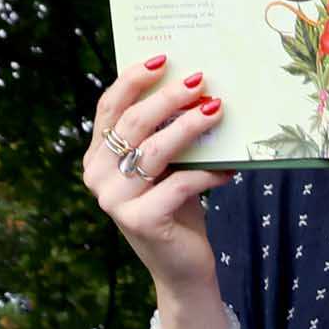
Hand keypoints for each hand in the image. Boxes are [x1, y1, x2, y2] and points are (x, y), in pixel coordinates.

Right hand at [82, 55, 228, 307]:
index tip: (163, 59)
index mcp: (97, 158)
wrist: (182, 269)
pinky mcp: (141, 221)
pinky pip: (179, 185)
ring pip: (155, 151)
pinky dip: (208, 174)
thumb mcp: (166, 168)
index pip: (109, 108)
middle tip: (200, 80)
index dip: (133, 80)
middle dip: (169, 98)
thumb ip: (162, 136)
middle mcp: (97, 177)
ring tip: (218, 110)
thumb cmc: (177, 209)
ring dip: (190, 128)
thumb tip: (193, 87)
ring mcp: (115, 201)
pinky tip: (231, 168)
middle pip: (133, 123)